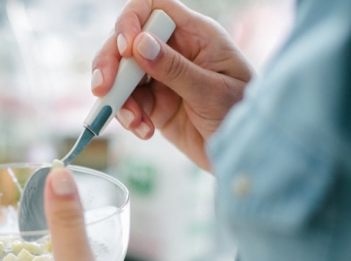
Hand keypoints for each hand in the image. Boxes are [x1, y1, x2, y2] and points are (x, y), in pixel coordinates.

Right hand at [92, 0, 253, 169]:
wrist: (248, 156)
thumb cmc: (243, 117)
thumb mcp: (211, 92)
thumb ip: (175, 69)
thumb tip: (139, 44)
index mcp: (195, 35)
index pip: (153, 8)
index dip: (131, 21)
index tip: (124, 48)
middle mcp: (175, 51)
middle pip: (127, 42)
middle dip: (110, 64)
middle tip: (102, 89)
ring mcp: (162, 79)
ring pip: (122, 75)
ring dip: (119, 99)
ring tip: (135, 122)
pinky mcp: (155, 105)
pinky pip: (129, 104)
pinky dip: (129, 117)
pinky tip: (144, 131)